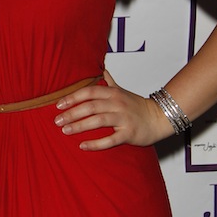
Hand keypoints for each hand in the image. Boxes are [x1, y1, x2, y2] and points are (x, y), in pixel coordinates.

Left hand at [54, 73, 171, 149]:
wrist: (159, 118)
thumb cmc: (137, 106)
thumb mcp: (122, 91)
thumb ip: (109, 82)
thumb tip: (101, 70)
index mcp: (113, 93)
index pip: (89, 92)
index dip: (72, 98)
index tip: (58, 105)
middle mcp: (118, 104)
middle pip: (90, 106)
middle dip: (72, 113)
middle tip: (57, 121)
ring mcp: (124, 119)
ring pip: (98, 121)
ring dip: (80, 126)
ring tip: (65, 131)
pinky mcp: (129, 134)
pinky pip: (110, 140)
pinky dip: (95, 143)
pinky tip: (83, 145)